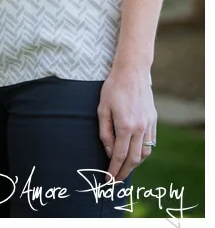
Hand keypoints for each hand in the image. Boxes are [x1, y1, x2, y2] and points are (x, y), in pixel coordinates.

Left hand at [98, 62, 156, 180]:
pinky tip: (135, 156)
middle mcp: (140, 129)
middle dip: (124, 172)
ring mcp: (149, 126)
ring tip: (124, 170)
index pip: (120, 155)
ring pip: (145, 154)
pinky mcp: (154, 122)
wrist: (132, 73)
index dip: (113, 169)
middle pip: (134, 159)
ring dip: (135, 165)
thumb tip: (110, 152)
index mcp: (125, 126)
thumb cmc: (112, 88)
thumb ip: (105, 132)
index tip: (107, 179)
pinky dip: (143, 153)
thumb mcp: (102, 108)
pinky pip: (151, 144)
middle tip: (115, 181)